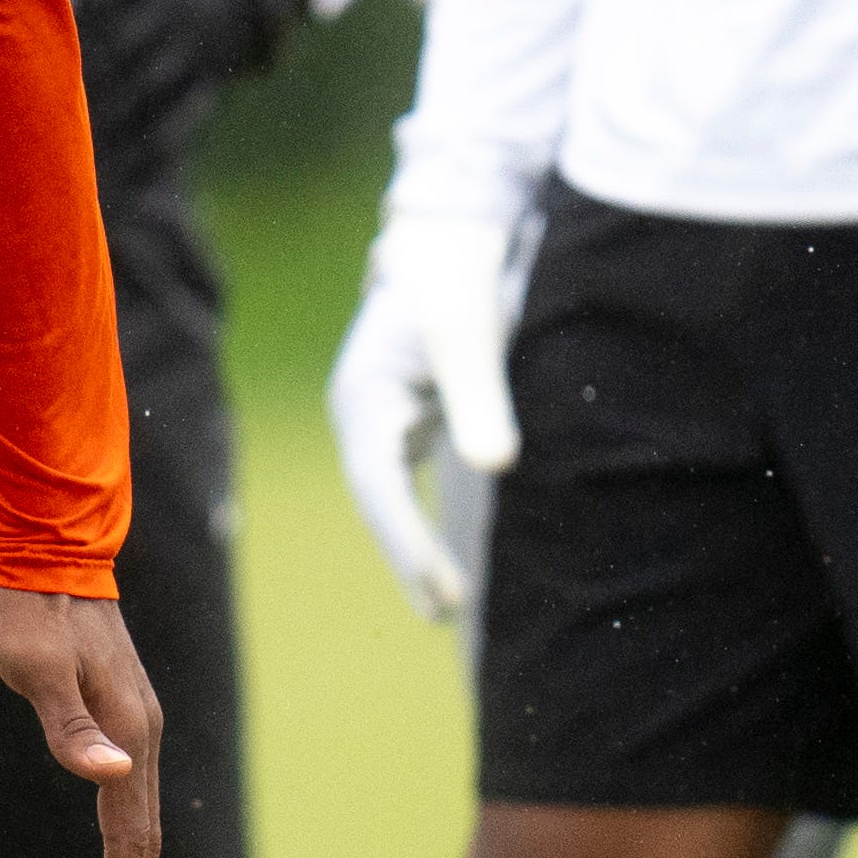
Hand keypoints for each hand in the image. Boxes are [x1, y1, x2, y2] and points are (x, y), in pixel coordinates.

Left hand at [0, 585, 166, 857]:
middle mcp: (140, 733)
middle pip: (142, 834)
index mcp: (126, 733)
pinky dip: (130, 829)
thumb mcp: (36, 671)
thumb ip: (71, 728)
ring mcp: (135, 721)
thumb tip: (114, 775)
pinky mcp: (121, 709)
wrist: (47, 555)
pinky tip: (123, 841)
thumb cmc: (29, 614)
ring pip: (140, 812)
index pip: (128, 836)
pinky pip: (131, 787)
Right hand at [326, 198, 518, 622]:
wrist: (447, 244)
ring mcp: (380, 420)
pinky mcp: (405, 421)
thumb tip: (495, 466)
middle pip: (378, 502)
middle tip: (445, 612)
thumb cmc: (457, 282)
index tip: (442, 587)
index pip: (378, 485)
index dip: (407, 541)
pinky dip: (422, 526)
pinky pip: (405, 487)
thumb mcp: (471, 335)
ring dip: (412, 551)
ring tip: (446, 605)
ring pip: (388, 500)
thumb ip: (480, 399)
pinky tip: (444, 560)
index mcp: (363, 398)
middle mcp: (362, 416)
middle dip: (407, 559)